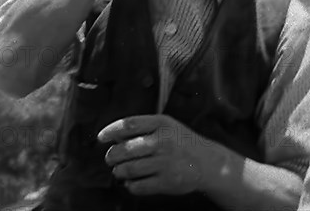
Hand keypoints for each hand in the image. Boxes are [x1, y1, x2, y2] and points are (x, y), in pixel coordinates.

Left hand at [98, 115, 213, 195]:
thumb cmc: (180, 141)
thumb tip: (113, 136)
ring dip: (118, 171)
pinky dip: (130, 185)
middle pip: (125, 148)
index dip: (110, 131)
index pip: (128, 124)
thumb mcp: (165, 125)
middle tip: (109, 158)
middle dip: (112, 155)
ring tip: (118, 170)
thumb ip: (142, 127)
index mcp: (161, 123)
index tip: (101, 138)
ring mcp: (166, 163)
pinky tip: (130, 182)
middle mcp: (163, 142)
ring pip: (129, 169)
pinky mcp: (168, 182)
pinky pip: (139, 186)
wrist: (208, 162)